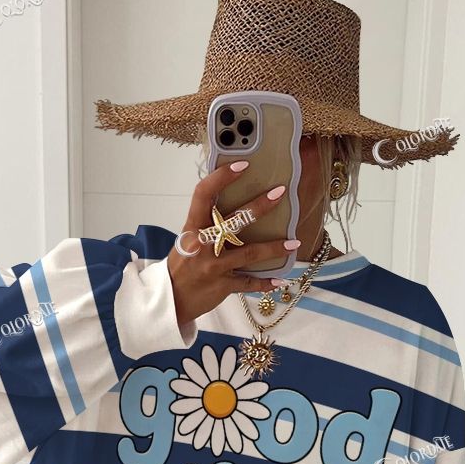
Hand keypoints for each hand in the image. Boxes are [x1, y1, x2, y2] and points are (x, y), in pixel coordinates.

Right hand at [167, 160, 297, 324]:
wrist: (170, 299)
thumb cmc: (182, 265)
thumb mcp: (187, 240)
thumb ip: (206, 224)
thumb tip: (233, 205)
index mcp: (192, 228)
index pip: (204, 194)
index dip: (222, 177)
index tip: (242, 164)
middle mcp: (202, 245)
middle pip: (234, 221)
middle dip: (259, 207)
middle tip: (279, 193)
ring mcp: (213, 266)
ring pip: (249, 253)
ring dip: (274, 248)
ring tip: (293, 243)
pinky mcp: (222, 285)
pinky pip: (248, 283)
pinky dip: (264, 283)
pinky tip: (279, 280)